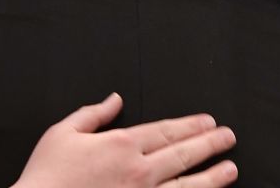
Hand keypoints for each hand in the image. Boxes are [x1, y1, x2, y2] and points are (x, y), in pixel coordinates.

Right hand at [14, 94, 237, 187]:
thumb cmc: (48, 174)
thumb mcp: (63, 132)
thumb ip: (92, 114)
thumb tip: (114, 99)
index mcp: (121, 144)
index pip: (164, 131)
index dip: (189, 125)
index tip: (208, 122)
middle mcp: (138, 170)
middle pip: (182, 154)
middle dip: (209, 144)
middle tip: (228, 137)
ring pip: (187, 185)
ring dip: (212, 176)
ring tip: (231, 169)